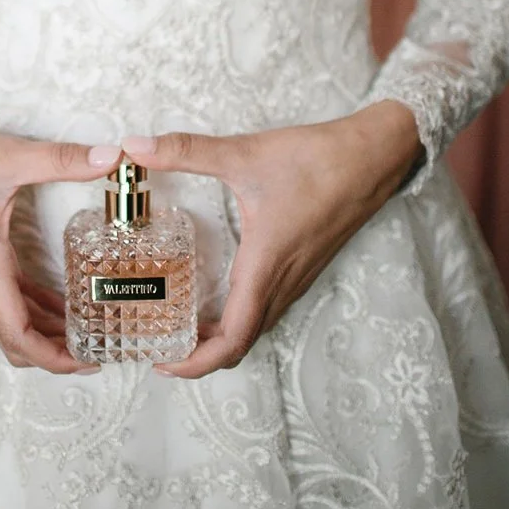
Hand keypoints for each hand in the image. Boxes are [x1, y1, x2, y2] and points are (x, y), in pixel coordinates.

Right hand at [0, 99, 120, 374]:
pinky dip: (33, 309)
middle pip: (15, 339)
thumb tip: (112, 156)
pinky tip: (60, 300)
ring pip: (9, 320)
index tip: (89, 363)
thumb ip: (61, 159)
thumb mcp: (7, 157)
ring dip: (45, 333)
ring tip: (88, 330)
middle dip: (55, 354)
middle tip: (99, 351)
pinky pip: (4, 297)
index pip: (17, 334)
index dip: (53, 358)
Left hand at [121, 100, 420, 377]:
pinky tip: (216, 293)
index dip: (197, 363)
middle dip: (201, 355)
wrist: (374, 156)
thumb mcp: (244, 154)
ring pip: (257, 325)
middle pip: (242, 342)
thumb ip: (186, 150)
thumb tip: (134, 145)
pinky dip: (239, 316)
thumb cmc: (316, 160)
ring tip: (180, 324)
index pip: (233, 340)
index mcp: (266, 267)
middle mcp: (284, 282)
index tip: (163, 362)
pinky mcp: (305, 264)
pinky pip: (268, 306)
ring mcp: (298, 276)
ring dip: (221, 337)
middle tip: (160, 344)